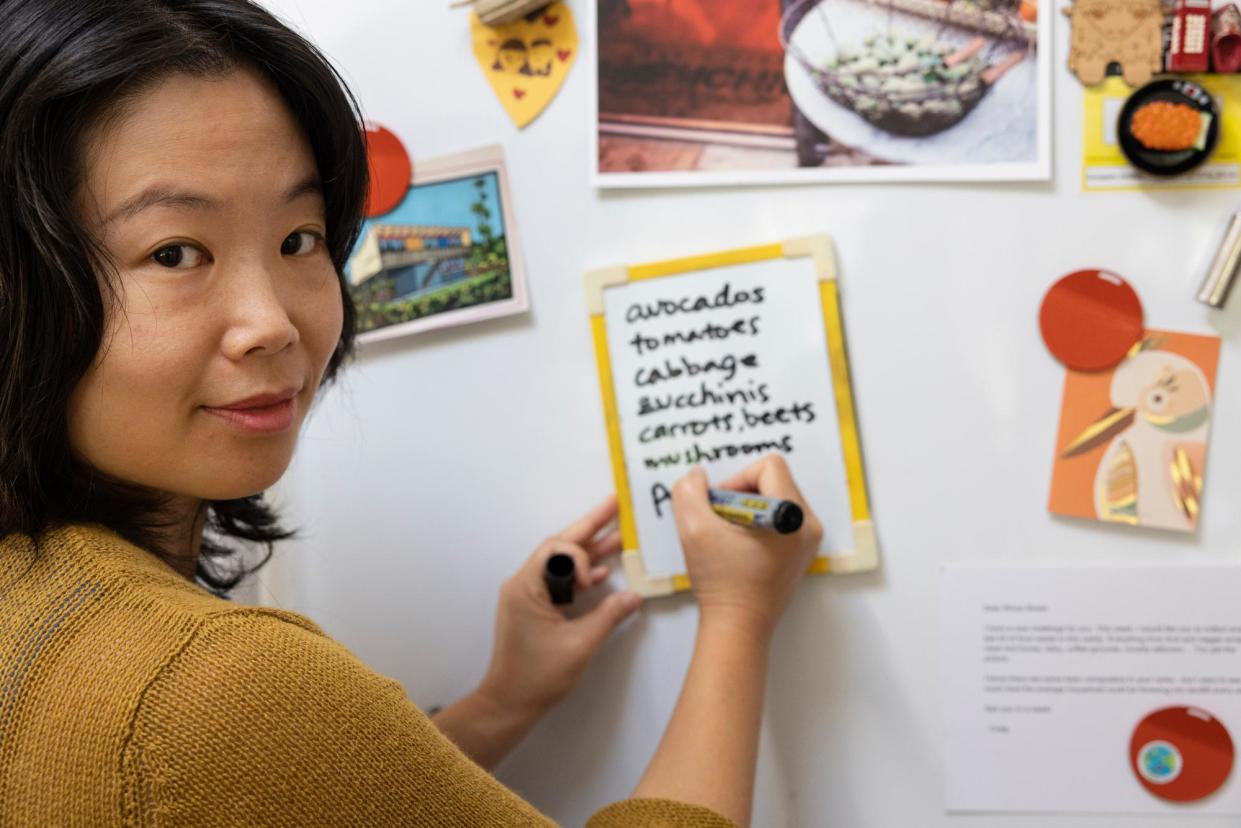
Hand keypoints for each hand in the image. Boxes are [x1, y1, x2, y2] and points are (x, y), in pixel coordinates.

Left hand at [476, 496, 641, 721]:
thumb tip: (633, 596)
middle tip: (615, 505)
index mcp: (527, 587)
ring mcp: (527, 595)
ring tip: (617, 535)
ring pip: (560, 562)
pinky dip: (580, 575)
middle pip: (559, 546)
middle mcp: (523, 584)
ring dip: (587, 551)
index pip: (557, 550)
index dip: (580, 557)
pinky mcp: (533, 608)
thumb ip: (609, 616)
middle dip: (589, 526)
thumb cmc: (537, 676)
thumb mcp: (580, 645)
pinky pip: (558, 581)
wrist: (509, 702)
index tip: (592, 581)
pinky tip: (601, 574)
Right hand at [671, 455, 822, 637]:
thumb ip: (689, 492)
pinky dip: (756, 523)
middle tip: (720, 520)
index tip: (720, 505)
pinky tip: (738, 545)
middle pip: (774, 480)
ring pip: (776, 498)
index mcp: (792, 515)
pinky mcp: (800, 552)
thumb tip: (697, 476)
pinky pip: (780, 518)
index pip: (769, 466)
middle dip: (741, 493)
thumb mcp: (694, 529)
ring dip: (747, 508)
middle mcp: (808, 524)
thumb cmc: (722, 581)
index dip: (737, 478)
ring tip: (728, 534)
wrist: (738, 626)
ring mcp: (808, 540)